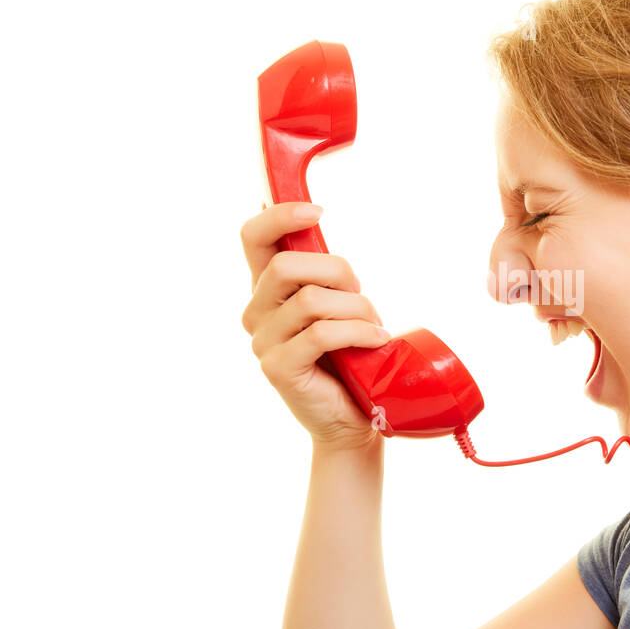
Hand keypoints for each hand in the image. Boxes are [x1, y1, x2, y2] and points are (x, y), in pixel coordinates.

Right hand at [240, 202, 388, 448]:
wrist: (354, 417)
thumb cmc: (350, 356)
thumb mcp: (337, 304)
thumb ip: (324, 273)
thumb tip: (314, 219)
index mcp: (267, 289)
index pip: (253, 237)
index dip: (280, 215)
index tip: (318, 212)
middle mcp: (257, 312)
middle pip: (287, 265)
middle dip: (337, 271)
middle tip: (361, 294)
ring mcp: (263, 342)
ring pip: (311, 300)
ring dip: (357, 308)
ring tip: (375, 326)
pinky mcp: (279, 369)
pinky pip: (321, 334)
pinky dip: (359, 332)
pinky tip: (376, 340)